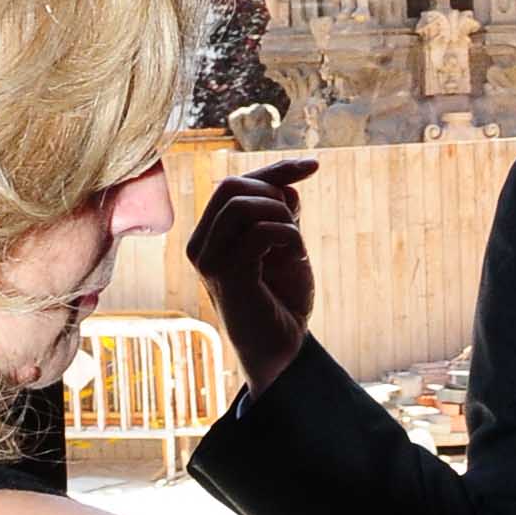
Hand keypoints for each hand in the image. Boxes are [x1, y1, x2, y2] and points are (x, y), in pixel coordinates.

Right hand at [188, 156, 318, 396]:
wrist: (282, 349)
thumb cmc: (282, 299)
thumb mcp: (285, 244)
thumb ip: (281, 212)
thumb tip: (288, 184)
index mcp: (210, 235)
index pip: (233, 184)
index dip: (277, 169)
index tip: (315, 166)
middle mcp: (200, 245)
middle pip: (230, 185)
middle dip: (275, 193)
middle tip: (296, 224)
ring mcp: (209, 260)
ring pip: (241, 203)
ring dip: (281, 215)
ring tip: (295, 243)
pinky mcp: (226, 276)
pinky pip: (260, 232)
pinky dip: (287, 235)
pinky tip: (296, 256)